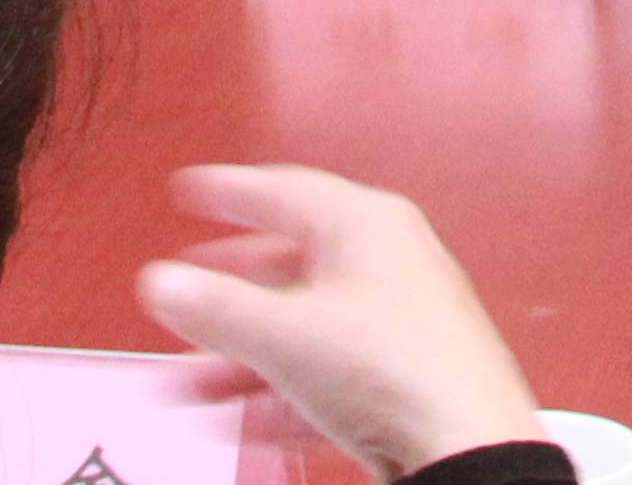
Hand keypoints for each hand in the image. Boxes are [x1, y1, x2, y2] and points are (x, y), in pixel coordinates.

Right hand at [138, 164, 546, 479]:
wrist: (464, 442)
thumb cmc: (404, 371)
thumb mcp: (284, 334)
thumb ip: (216, 307)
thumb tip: (166, 283)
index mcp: (368, 223)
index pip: (284, 189)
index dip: (229, 191)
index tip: (193, 189)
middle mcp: (390, 260)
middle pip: (290, 266)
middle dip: (228, 292)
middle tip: (186, 292)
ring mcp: (399, 319)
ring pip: (304, 327)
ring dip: (246, 353)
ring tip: (195, 379)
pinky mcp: (402, 374)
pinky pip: (326, 371)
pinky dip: (282, 387)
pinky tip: (247, 416)